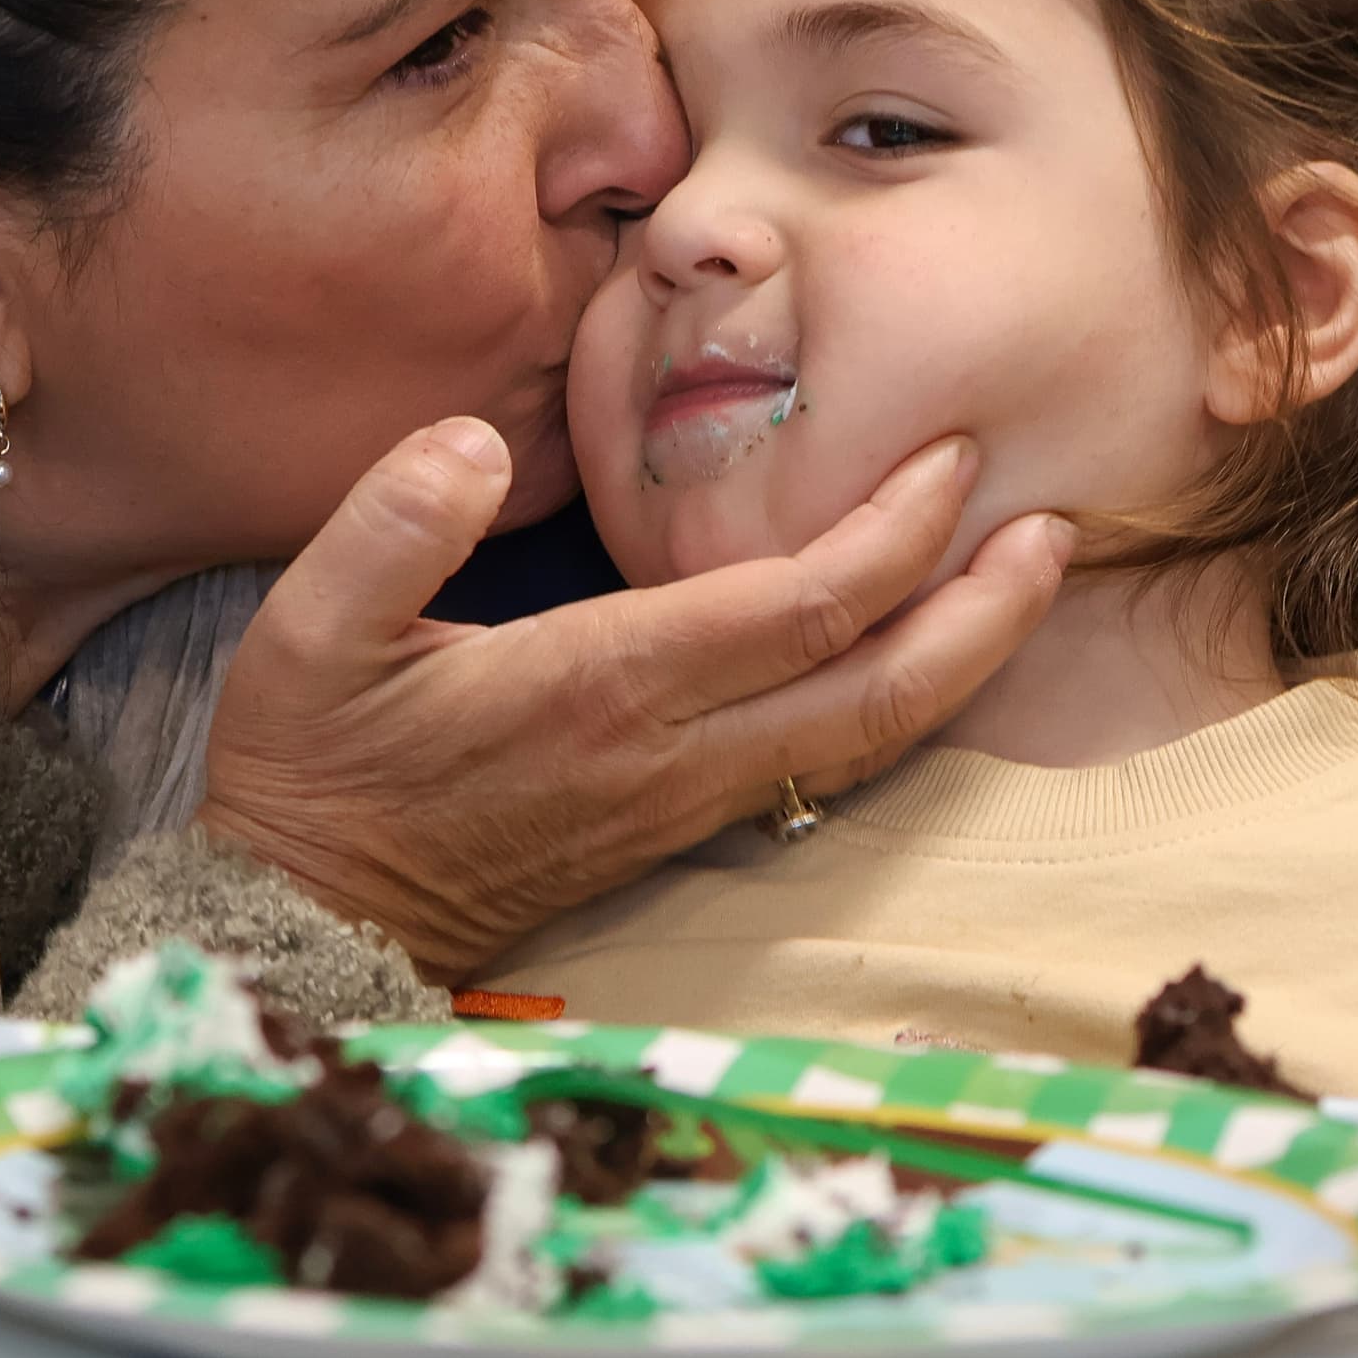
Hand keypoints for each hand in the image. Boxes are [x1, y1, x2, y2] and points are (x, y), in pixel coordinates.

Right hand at [195, 418, 1073, 979]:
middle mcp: (667, 755)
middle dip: (979, 611)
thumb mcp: (304, 633)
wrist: (302, 912)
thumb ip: (387, 528)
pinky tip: (924, 653)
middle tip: (1055, 523)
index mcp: (597, 688)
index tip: (952, 457)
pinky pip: (822, 763)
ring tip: (1025, 578)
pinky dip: (895, 703)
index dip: (891, 538)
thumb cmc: (307, 763)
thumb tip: (470, 445)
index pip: (792, 613)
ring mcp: (679, 802)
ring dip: (959, 663)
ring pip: (864, 742)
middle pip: (873, 694)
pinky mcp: (673, 827)